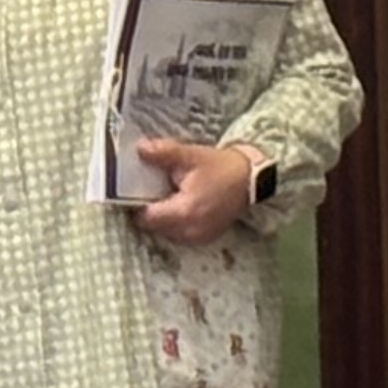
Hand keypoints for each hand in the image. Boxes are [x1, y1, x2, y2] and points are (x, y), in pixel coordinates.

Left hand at [131, 139, 262, 248]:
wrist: (250, 178)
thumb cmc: (221, 167)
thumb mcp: (190, 155)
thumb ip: (162, 153)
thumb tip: (139, 149)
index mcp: (184, 212)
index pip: (145, 218)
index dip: (136, 204)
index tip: (136, 191)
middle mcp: (190, 231)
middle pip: (154, 227)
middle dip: (150, 210)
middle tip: (154, 190)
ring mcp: (198, 238)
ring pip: (165, 233)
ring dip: (163, 218)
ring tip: (170, 197)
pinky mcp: (205, 238)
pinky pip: (180, 235)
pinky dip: (177, 223)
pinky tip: (182, 206)